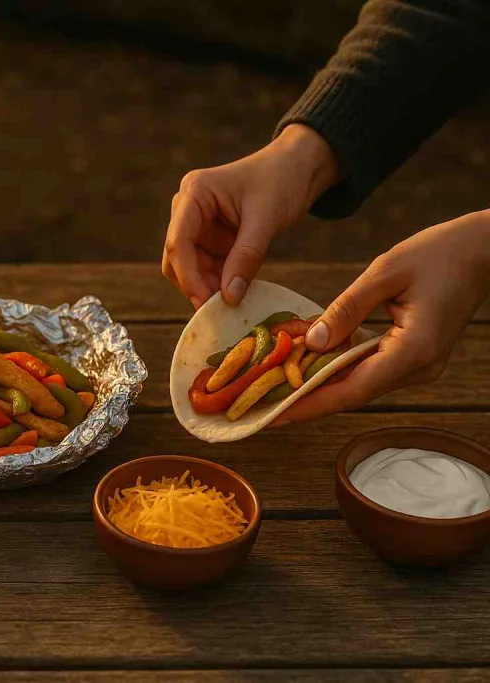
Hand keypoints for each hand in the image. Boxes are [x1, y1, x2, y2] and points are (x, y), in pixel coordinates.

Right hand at [162, 124, 338, 307]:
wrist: (300, 167)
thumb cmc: (283, 180)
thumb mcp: (266, 218)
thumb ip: (246, 257)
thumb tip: (228, 298)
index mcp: (194, 194)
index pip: (178, 242)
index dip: (188, 276)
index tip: (206, 303)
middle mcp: (188, 209)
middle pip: (178, 258)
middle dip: (196, 284)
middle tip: (220, 309)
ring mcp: (198, 224)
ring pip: (190, 267)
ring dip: (208, 285)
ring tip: (233, 302)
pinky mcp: (211, 238)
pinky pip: (207, 267)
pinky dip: (220, 282)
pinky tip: (238, 291)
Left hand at [278, 211, 489, 423]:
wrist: (483, 249)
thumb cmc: (438, 253)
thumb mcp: (385, 272)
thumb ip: (346, 309)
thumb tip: (314, 343)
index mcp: (414, 350)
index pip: (353, 390)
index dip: (311, 405)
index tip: (274, 414)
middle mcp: (419, 368)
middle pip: (354, 393)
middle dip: (307, 400)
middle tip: (263, 402)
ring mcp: (420, 365)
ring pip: (361, 384)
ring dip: (321, 385)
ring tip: (276, 386)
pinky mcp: (416, 356)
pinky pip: (371, 370)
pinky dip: (340, 369)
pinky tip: (309, 365)